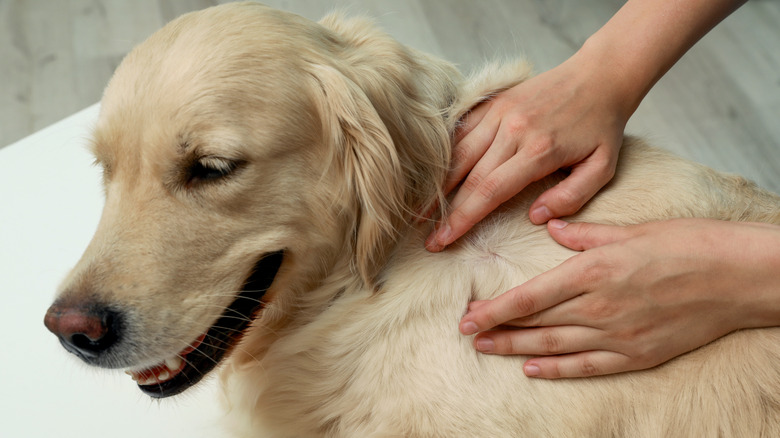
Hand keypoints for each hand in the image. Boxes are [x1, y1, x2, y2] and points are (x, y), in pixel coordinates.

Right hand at [425, 52, 629, 251]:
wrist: (600, 76)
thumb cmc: (602, 126)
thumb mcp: (603, 167)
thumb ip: (572, 197)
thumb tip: (536, 217)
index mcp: (538, 150)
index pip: (490, 191)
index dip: (463, 219)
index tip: (443, 240)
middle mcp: (513, 130)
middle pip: (468, 177)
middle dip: (445, 212)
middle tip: (428, 239)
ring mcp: (500, 113)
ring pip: (458, 154)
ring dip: (438, 185)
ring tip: (420, 211)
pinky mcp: (494, 102)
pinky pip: (462, 131)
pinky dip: (446, 155)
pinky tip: (435, 176)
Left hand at [459, 218, 779, 377]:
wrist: (737, 277)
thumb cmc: (687, 244)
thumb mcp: (630, 230)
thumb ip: (584, 234)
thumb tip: (551, 227)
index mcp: (594, 271)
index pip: (530, 296)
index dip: (495, 309)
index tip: (467, 316)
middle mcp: (599, 307)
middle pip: (536, 322)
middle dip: (498, 328)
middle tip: (468, 333)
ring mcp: (617, 335)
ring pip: (554, 346)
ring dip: (516, 349)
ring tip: (488, 349)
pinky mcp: (636, 355)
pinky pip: (587, 366)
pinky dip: (557, 369)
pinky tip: (532, 368)